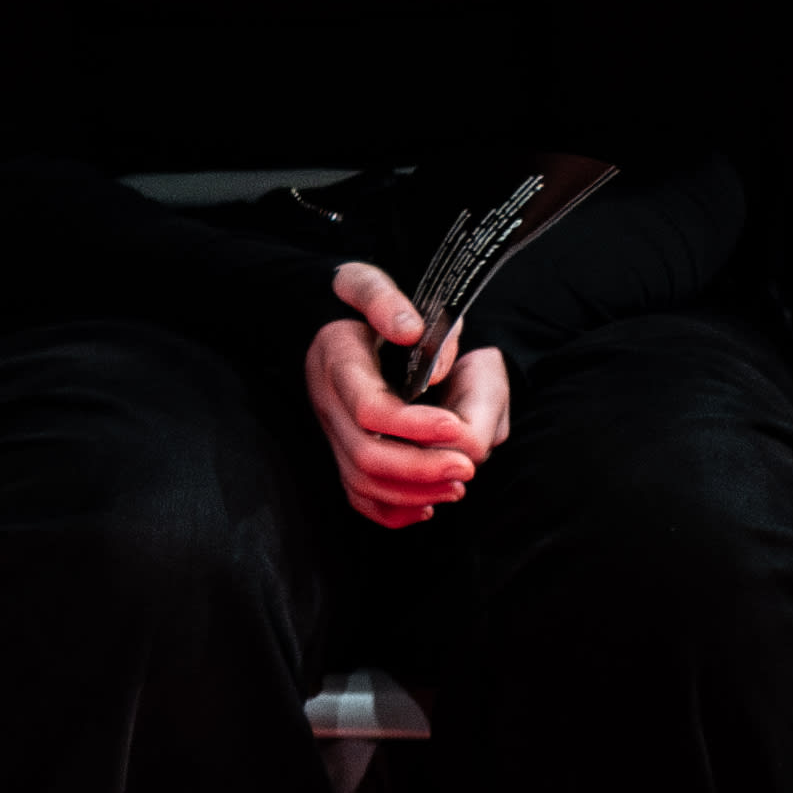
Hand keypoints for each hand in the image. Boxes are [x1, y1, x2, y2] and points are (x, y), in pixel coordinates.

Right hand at [305, 260, 508, 529]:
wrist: (324, 319)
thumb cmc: (357, 302)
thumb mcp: (364, 283)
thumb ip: (385, 300)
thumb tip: (411, 331)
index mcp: (336, 362)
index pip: (371, 410)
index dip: (415, 426)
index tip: (457, 426)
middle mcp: (328, 404)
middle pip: (366, 456)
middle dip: (421, 469)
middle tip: (468, 468)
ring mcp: (332, 431)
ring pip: (362, 482)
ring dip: (413, 492)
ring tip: (458, 484)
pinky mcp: (341, 450)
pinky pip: (358, 495)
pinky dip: (392, 509)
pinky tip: (428, 503)